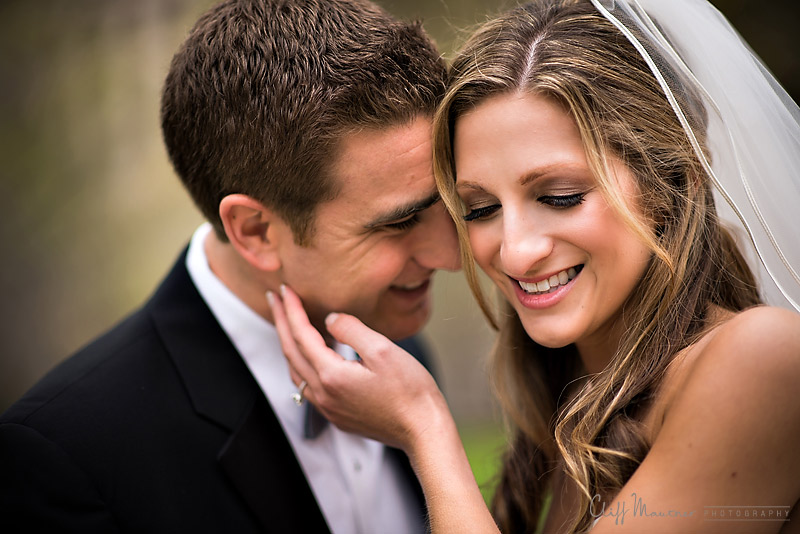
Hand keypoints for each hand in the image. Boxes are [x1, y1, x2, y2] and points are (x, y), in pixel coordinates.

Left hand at [268, 285, 448, 451]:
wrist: (424, 431)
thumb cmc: (411, 391)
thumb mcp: (383, 350)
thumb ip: (351, 329)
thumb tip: (329, 319)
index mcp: (331, 375)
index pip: (302, 335)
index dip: (292, 310)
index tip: (285, 289)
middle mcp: (323, 395)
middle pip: (291, 352)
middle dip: (281, 322)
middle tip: (275, 298)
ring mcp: (329, 408)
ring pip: (297, 371)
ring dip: (289, 344)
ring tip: (288, 322)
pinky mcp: (339, 416)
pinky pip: (310, 386)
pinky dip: (304, 363)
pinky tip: (312, 354)